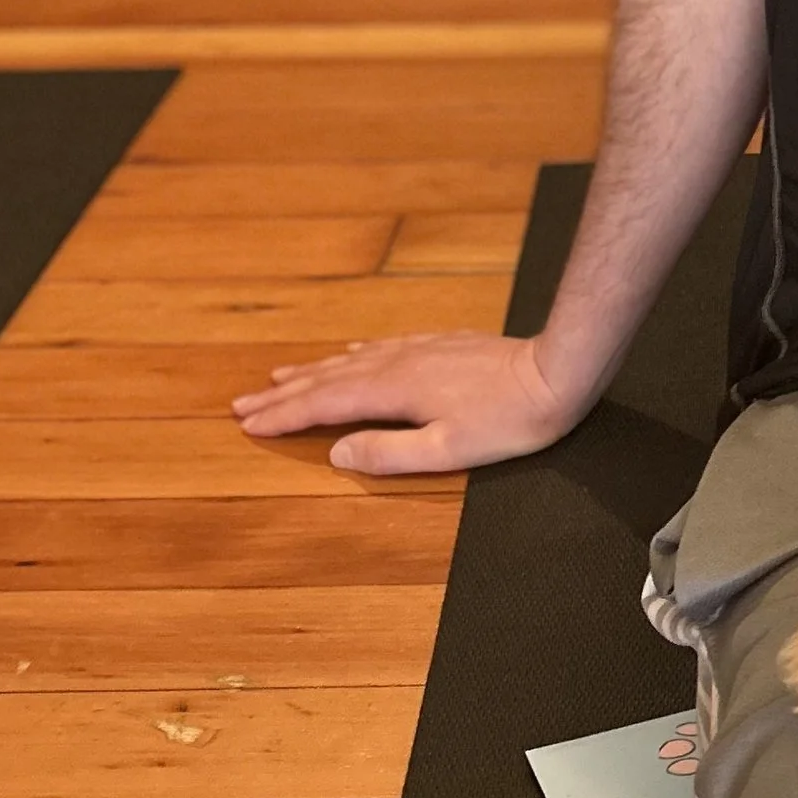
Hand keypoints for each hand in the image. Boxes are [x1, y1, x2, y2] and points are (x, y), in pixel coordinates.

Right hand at [231, 331, 584, 476]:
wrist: (556, 374)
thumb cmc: (507, 422)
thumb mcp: (447, 451)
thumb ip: (388, 453)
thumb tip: (336, 452)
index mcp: (393, 391)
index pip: (324, 405)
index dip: (283, 415)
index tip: (247, 423)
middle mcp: (398, 363)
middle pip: (328, 378)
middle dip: (284, 394)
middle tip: (242, 403)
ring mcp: (418, 349)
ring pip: (351, 359)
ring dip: (312, 371)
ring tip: (280, 377)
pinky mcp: (439, 343)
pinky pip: (380, 346)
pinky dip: (352, 354)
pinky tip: (350, 352)